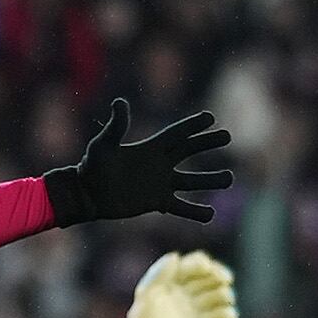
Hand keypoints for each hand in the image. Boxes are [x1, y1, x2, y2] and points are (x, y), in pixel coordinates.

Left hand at [44, 99, 234, 224]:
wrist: (88, 194)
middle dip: (208, 143)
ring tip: (229, 178)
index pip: (176, 134)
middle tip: (227, 137)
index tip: (210, 118)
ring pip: (191, 181)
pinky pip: (181, 207)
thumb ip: (116, 126)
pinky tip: (210, 215)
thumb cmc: (92, 167)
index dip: (192, 126)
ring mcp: (160, 183)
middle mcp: (159, 164)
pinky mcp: (157, 202)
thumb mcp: (103, 144)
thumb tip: (120, 102)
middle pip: (189, 151)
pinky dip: (195, 212)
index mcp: (150, 148)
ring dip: (210, 179)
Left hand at [125, 251, 240, 317]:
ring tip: (222, 299)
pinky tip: (226, 316)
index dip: (203, 264)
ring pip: (221, 296)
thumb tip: (176, 256)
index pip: (197, 263)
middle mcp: (189, 290)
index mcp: (176, 278)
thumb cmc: (141, 314)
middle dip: (221, 276)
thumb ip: (160, 273)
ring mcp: (196, 307)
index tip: (205, 267)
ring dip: (224, 296)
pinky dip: (227, 316)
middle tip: (224, 280)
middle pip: (214, 277)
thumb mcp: (147, 291)